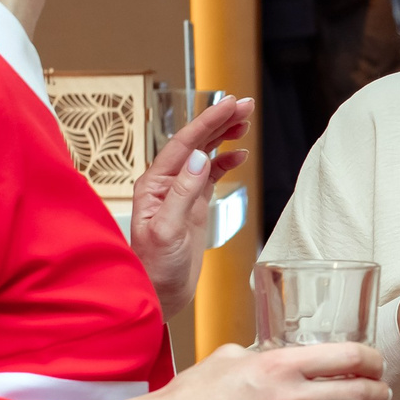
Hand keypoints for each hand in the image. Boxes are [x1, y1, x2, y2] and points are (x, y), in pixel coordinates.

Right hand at [123, 340, 387, 399]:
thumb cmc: (193, 395)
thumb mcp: (230, 357)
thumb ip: (262, 355)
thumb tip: (276, 356)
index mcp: (281, 366)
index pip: (346, 356)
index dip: (370, 359)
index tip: (375, 362)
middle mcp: (291, 399)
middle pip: (358, 394)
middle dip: (378, 392)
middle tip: (382, 392)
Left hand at [132, 96, 254, 318]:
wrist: (157, 295)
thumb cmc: (154, 268)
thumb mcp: (168, 231)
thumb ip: (182, 193)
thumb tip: (200, 159)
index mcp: (155, 184)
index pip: (186, 143)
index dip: (210, 121)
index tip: (230, 104)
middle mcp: (166, 183)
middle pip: (196, 142)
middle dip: (220, 121)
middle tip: (245, 104)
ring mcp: (181, 193)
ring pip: (205, 154)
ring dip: (224, 136)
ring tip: (245, 120)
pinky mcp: (193, 206)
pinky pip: (210, 175)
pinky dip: (226, 162)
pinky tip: (239, 154)